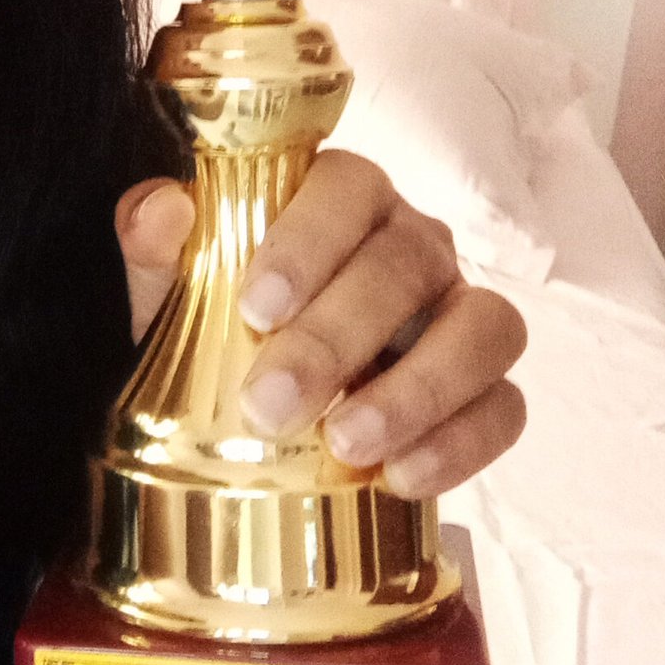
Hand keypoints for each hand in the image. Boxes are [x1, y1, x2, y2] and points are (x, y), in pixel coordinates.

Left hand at [114, 150, 526, 498]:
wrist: (258, 414)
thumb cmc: (223, 331)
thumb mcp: (173, 295)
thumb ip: (158, 250)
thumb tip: (160, 212)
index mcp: (342, 201)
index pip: (349, 186)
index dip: (308, 241)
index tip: (256, 309)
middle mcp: (415, 244)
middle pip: (407, 263)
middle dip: (338, 337)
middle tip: (271, 403)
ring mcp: (461, 313)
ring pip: (483, 327)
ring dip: (418, 390)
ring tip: (347, 445)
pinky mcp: (489, 387)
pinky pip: (506, 405)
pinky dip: (461, 443)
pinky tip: (399, 479)